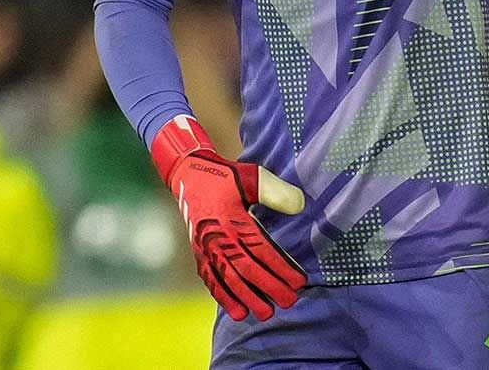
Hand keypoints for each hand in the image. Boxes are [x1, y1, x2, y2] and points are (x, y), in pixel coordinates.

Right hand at [152, 116, 306, 320]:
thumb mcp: (252, 176)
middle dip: (269, 288)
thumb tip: (300, 206)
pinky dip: (224, 297)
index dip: (281, 267)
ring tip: (266, 313)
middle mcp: (216, 237)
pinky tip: (237, 312)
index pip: (261, 249)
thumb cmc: (226, 177)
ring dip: (247, 299)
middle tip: (289, 302)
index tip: (299, 281)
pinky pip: (211, 280)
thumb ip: (276, 191)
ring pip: (228, 279)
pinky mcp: (199, 253)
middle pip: (246, 269)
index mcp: (231, 219)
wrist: (189, 175)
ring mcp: (205, 247)